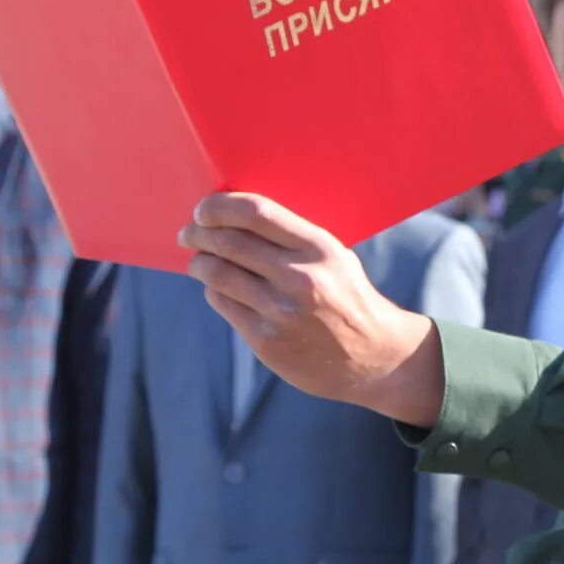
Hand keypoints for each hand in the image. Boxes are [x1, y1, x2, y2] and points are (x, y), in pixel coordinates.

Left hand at [178, 193, 442, 422]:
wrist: (374, 357)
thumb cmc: (348, 298)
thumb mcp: (334, 258)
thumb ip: (292, 239)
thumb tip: (233, 218)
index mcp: (320, 249)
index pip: (257, 213)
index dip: (220, 207)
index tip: (203, 209)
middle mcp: (300, 277)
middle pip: (229, 242)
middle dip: (199, 234)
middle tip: (189, 234)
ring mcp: (281, 311)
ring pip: (217, 274)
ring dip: (200, 263)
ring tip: (199, 262)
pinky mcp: (266, 340)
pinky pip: (223, 303)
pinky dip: (214, 290)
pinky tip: (220, 289)